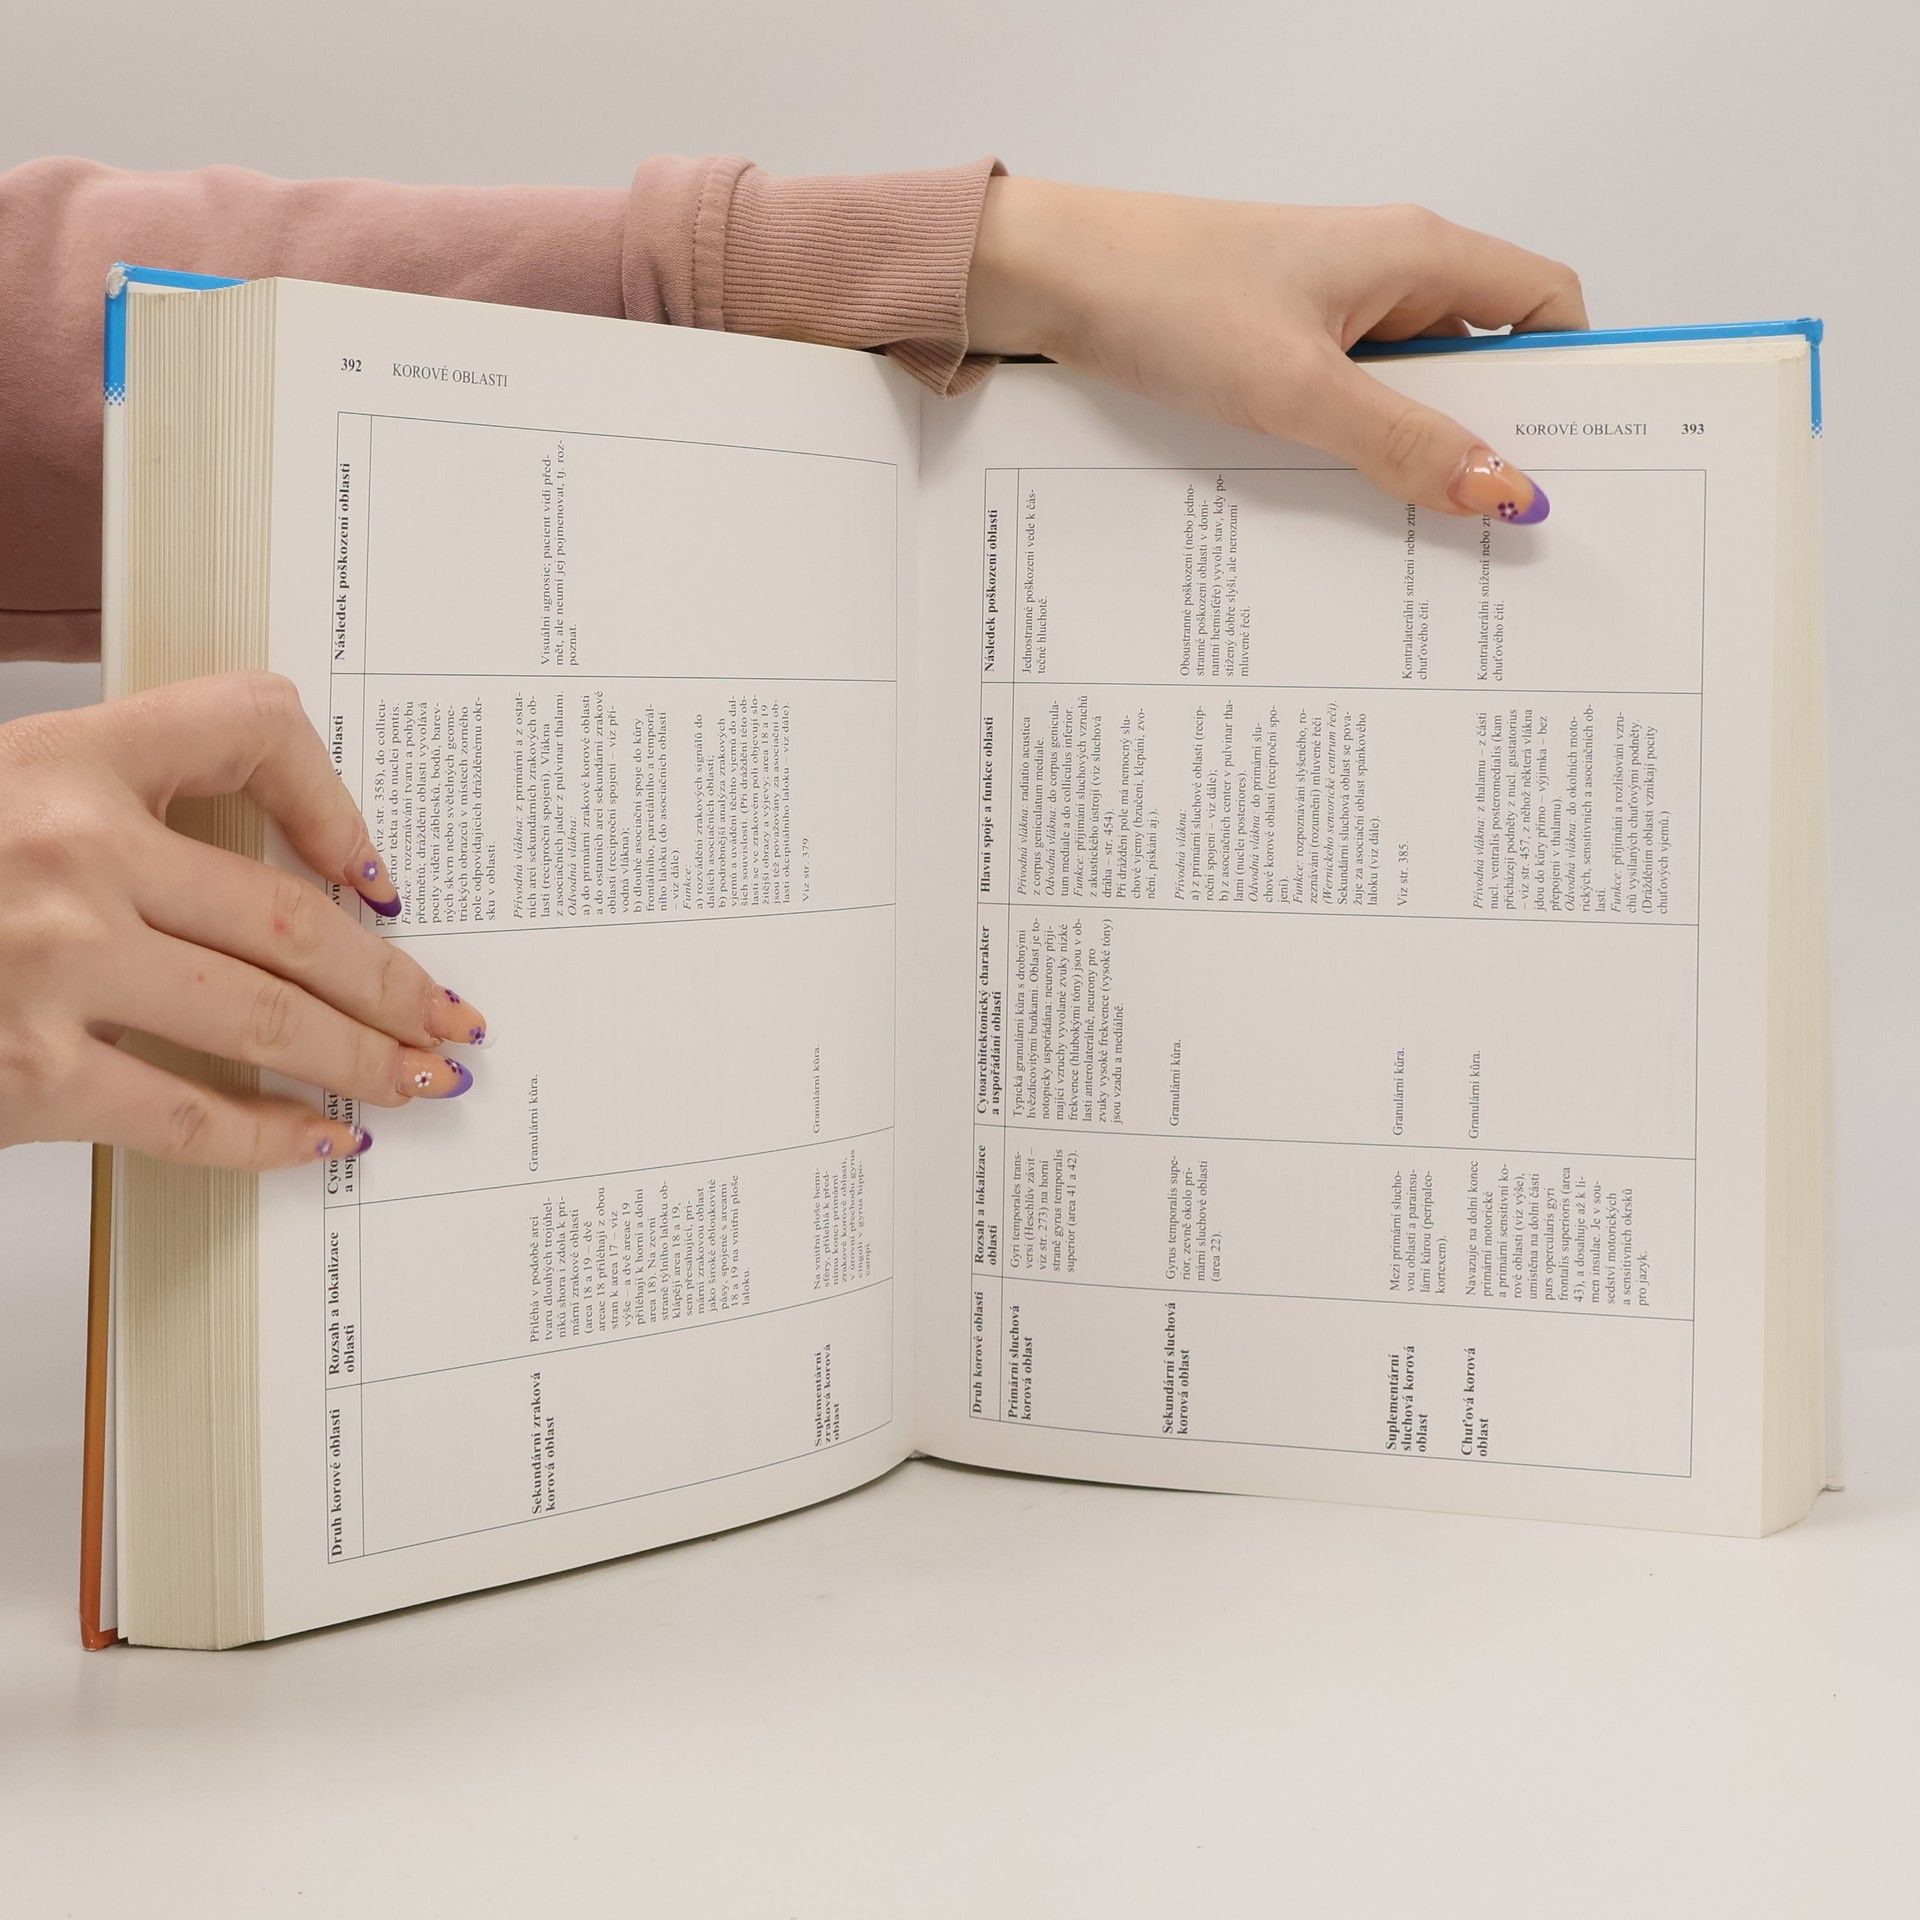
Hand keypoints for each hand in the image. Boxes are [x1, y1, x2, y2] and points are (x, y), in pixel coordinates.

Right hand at [0, 672, 486, 1169]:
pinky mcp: (25, 1072)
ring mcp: (49, 962)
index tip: (383, 876)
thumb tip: (254, 892)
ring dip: (362, 1057)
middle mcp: (68, 850)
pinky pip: (189, 1114)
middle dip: (392, 980)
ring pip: (267, 1018)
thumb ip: (102, 814)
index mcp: (59, 758)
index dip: (335, 801)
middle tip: (450, 1016)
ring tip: (418, 1079)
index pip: (246, 728)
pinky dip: (273, 1136)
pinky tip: (324, 1140)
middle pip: (292, 918)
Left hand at [966, 178, 1586, 522]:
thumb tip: (1509, 491)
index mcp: (1415, 253)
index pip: (1544, 303)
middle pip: (1484, 357)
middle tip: (1506, 526)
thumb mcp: (1298, 388)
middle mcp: (1384, 273)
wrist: (1050, 279)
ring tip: (1429, 533)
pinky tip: (1351, 504)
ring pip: (1413, 389)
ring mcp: (1331, 310)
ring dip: (1421, 453)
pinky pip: (1351, 402)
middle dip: (1498, 436)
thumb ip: (1406, 443)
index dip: (1575, 377)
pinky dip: (1362, 449)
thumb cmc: (1166, 299)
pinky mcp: (1281, 345)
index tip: (1581, 459)